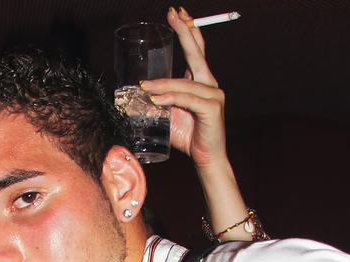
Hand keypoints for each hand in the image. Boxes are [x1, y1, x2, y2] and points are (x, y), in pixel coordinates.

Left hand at [141, 8, 226, 171]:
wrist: (206, 160)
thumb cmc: (189, 138)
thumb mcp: (169, 117)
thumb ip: (158, 104)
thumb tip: (136, 97)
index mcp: (202, 82)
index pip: (196, 51)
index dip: (188, 31)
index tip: (178, 13)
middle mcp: (210, 84)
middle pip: (196, 54)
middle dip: (184, 32)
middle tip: (173, 14)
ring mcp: (213, 95)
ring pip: (184, 83)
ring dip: (162, 84)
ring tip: (145, 87)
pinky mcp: (212, 109)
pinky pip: (188, 99)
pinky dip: (171, 99)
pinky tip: (158, 99)